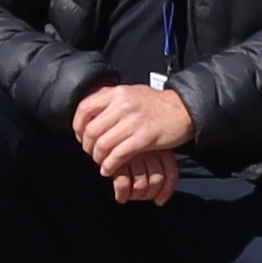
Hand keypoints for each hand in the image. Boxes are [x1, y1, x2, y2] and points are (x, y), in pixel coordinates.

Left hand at [73, 78, 194, 204]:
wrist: (184, 110)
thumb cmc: (156, 104)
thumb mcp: (131, 93)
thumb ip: (111, 100)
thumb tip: (88, 114)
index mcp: (117, 93)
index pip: (84, 108)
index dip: (77, 126)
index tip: (80, 136)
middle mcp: (123, 105)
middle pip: (91, 130)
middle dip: (87, 147)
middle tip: (91, 153)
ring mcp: (134, 121)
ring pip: (103, 145)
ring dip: (98, 158)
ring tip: (101, 163)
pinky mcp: (144, 137)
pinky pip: (118, 155)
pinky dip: (110, 165)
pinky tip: (109, 169)